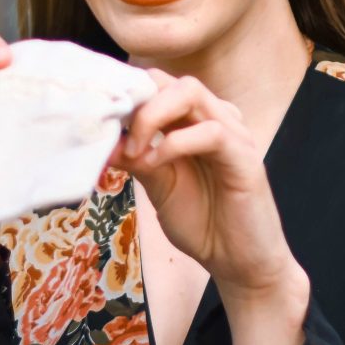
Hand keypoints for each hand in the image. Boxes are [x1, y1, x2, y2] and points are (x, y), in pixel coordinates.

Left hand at [103, 68, 298, 299]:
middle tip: (115, 134)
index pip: (159, 84)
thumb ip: (136, 157)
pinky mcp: (245, 157)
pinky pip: (211, 132)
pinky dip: (175, 143)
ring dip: (152, 116)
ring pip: (191, 93)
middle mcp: (215, 118)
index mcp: (193, 121)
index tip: (98, 117)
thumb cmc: (202, 221)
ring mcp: (233, 133)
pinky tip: (155, 163)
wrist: (237, 262)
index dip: (127, 93)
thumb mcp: (157, 185)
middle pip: (172, 81)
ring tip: (134, 150)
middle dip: (137, 102)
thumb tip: (102, 138)